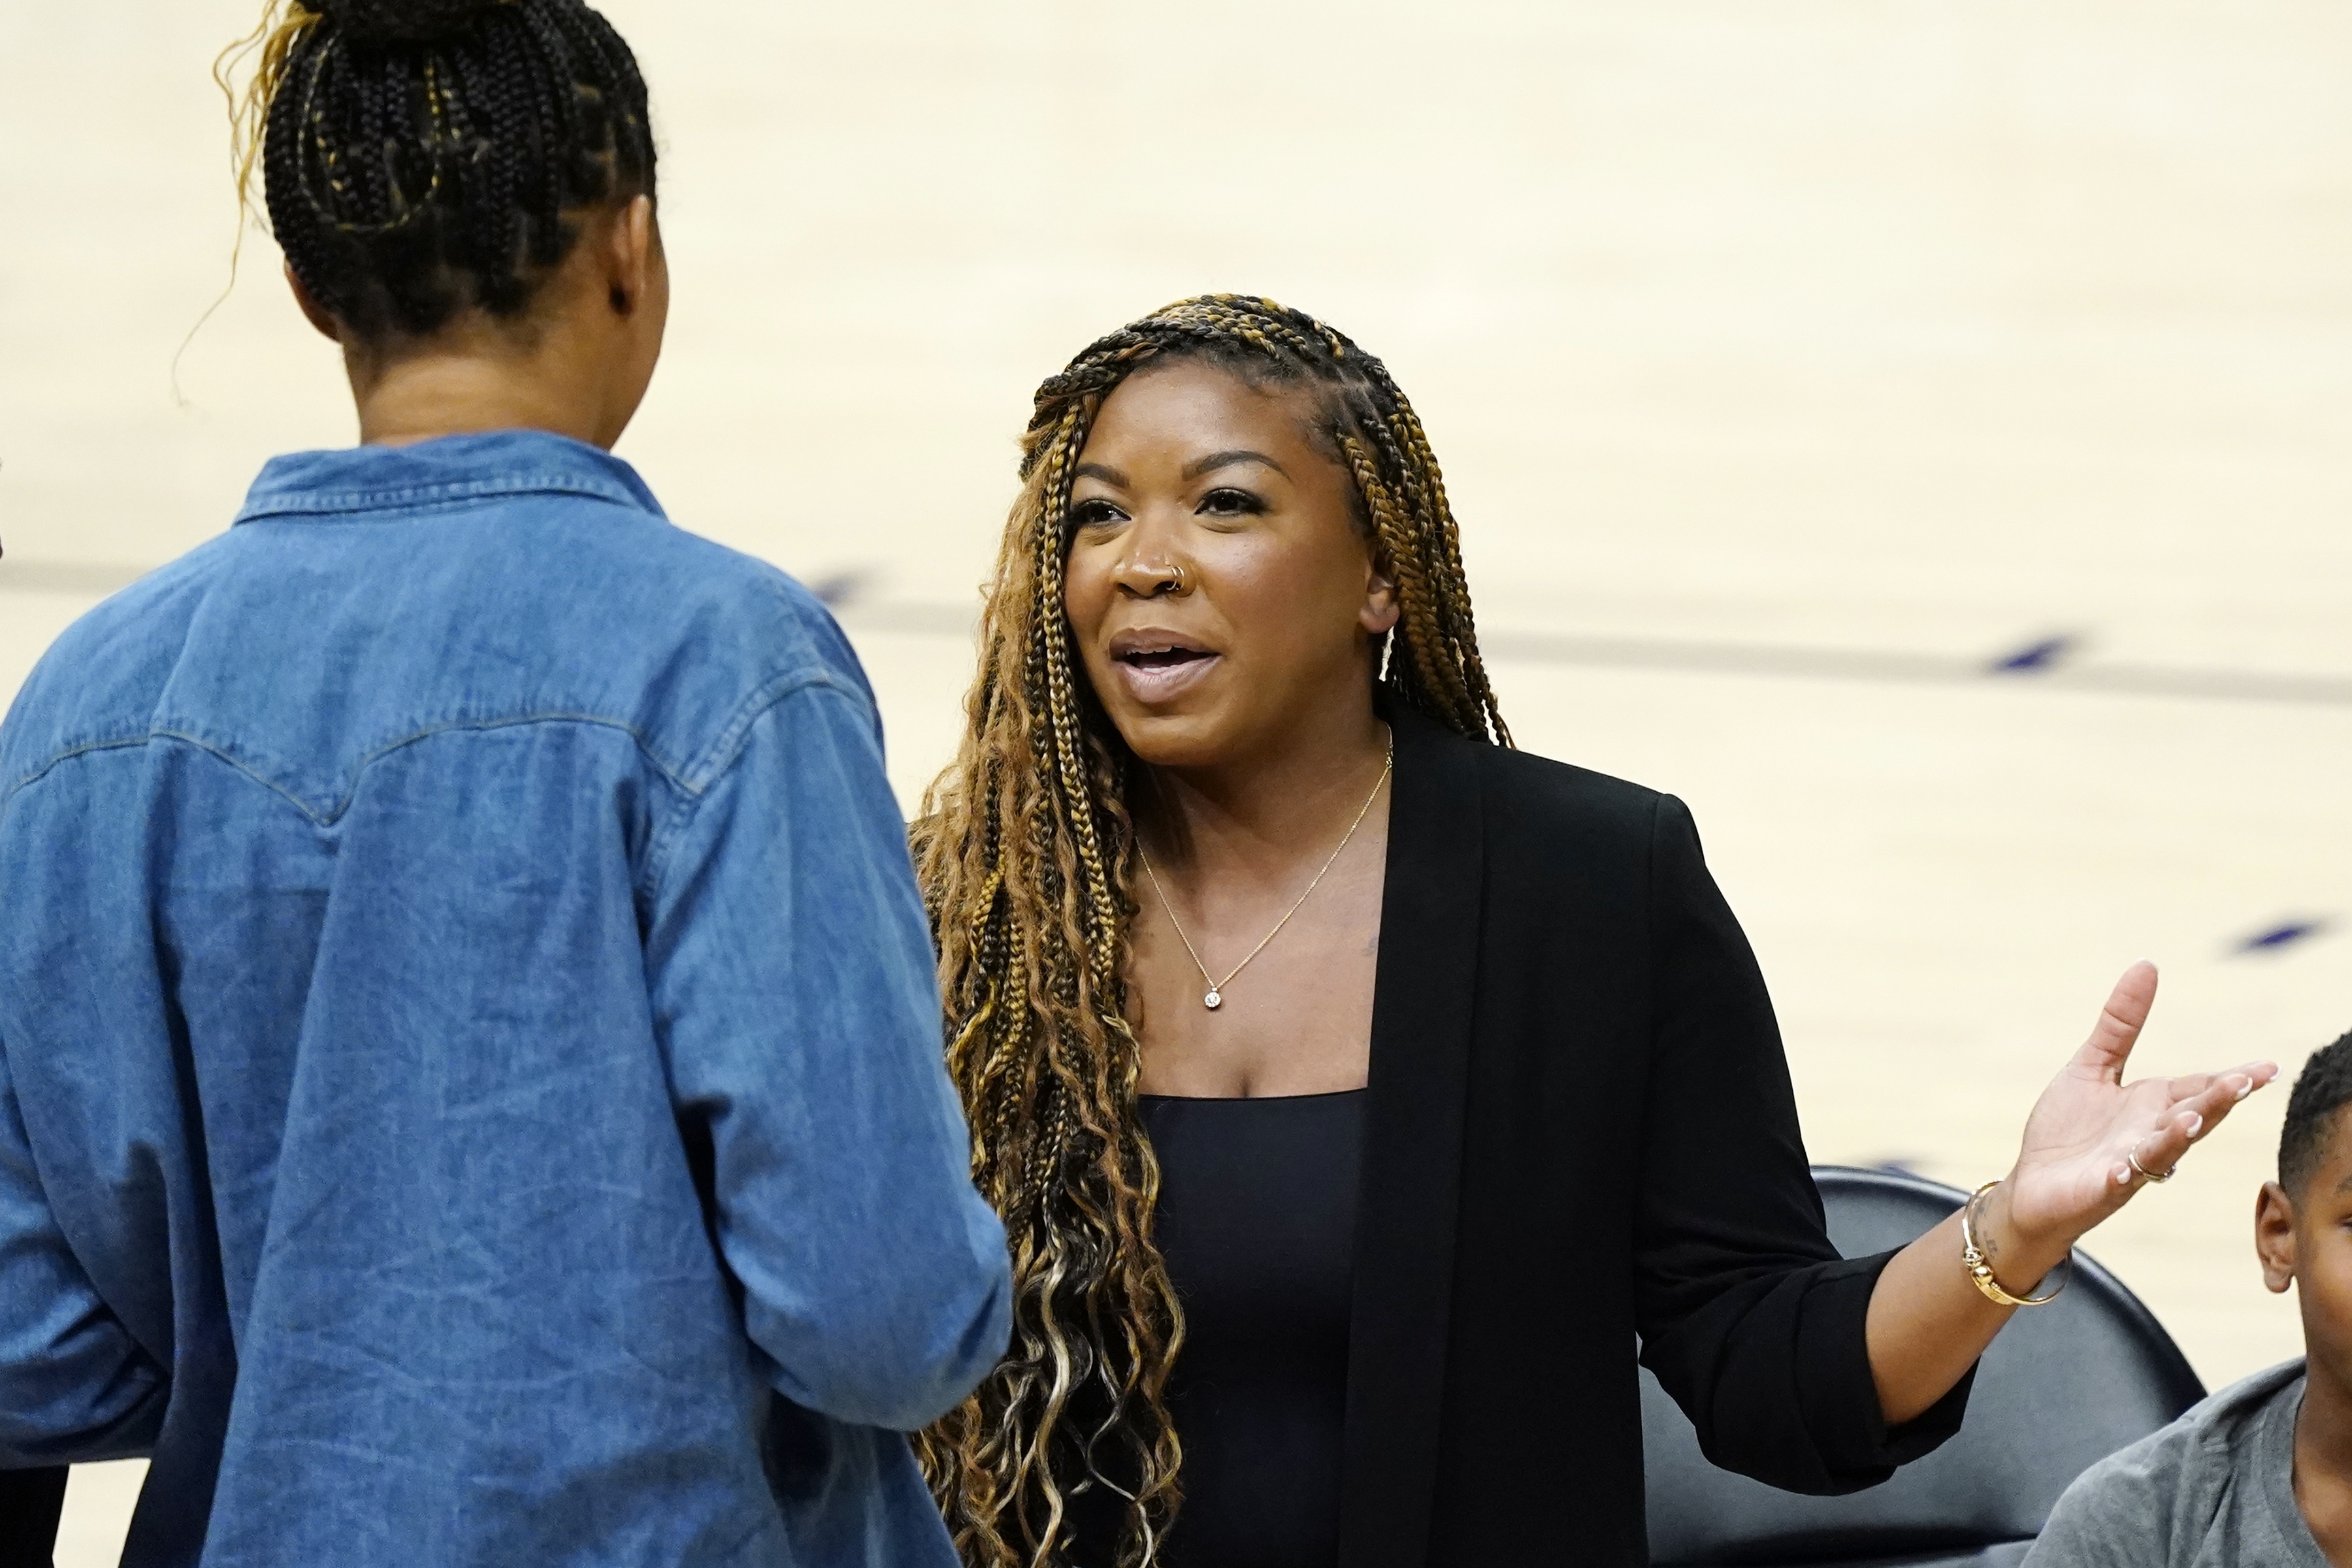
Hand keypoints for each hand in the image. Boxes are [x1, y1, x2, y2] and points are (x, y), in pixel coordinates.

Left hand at [1992, 961, 2276, 1278]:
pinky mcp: (2103, 1187)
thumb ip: (2120, 1024)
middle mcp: (2151, 1134)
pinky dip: (2125, 1173)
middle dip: (2217, 1101)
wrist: (2033, 1185)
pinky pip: (2120, 1180)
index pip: (2200, 1087)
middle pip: (2193, 1115)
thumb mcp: (2091, 1066)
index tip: (2267, 1067)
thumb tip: (2147, 965)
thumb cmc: (2068, 1130)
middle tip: (2244, 1082)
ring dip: (2178, 1134)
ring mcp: (2131, 1162)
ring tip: (2191, 1117)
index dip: (2233, 1078)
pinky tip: (2124, 1168)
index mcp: (2153, 1104)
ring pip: (2164, 1148)